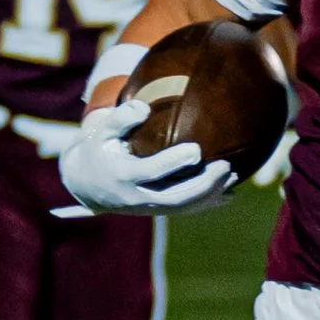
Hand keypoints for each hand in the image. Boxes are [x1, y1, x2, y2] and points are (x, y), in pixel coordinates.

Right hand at [57, 96, 237, 216]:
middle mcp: (136, 196)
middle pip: (174, 197)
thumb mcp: (101, 132)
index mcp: (123, 174)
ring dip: (209, 195)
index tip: (197, 149)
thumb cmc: (97, 150)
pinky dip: (206, 204)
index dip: (174, 162)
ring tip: (232, 176)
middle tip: (227, 166)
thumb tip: (144, 108)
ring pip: (183, 207)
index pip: (152, 172)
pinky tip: (228, 193)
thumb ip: (121, 118)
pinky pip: (184, 211)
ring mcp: (147, 208)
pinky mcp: (155, 211)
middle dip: (203, 184)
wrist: (86, 186)